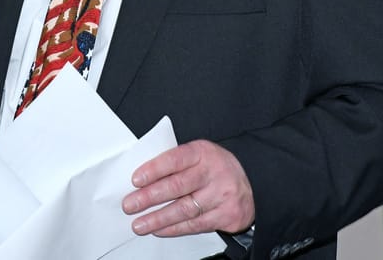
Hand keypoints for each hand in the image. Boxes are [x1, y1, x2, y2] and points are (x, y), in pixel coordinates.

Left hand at [122, 139, 254, 237]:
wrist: (251, 185)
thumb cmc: (216, 168)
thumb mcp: (199, 155)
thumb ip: (176, 162)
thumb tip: (143, 179)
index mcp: (202, 152)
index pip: (175, 159)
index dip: (154, 170)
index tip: (136, 180)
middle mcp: (213, 173)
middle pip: (177, 186)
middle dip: (149, 197)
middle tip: (130, 205)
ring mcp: (221, 195)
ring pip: (184, 209)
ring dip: (157, 219)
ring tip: (139, 224)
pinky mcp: (226, 215)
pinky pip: (195, 225)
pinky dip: (173, 229)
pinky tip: (159, 230)